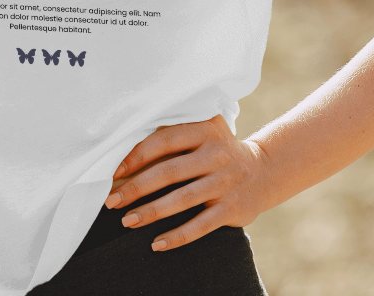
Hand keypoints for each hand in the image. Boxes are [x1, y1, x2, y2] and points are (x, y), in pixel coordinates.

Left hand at [104, 114, 272, 251]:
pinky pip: (200, 225)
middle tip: (112, 200)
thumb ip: (171, 137)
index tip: (115, 172)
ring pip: (182, 199)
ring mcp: (226, 181)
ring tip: (127, 220)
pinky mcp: (232, 208)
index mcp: (205, 129)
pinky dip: (177, 236)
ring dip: (151, 212)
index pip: (164, 140)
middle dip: (137, 187)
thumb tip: (124, 161)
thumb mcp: (201, 133)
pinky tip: (157, 243)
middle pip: (169, 171)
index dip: (137, 156)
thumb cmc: (215, 150)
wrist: (262, 170)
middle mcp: (217, 153)